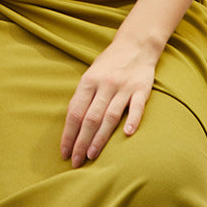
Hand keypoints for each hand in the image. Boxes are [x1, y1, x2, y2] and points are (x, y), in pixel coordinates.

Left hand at [60, 36, 156, 167]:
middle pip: (90, 118)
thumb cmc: (109, 63)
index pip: (75, 112)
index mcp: (88, 81)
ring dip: (100, 138)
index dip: (69, 134)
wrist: (135, 44)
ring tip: (92, 156)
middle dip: (81, 142)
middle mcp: (105, 84)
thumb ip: (82, 96)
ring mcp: (123, 87)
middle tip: (76, 162)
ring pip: (110, 117)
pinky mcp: (141, 89)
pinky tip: (127, 134)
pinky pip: (137, 107)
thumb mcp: (90, 74)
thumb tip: (70, 122)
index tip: (64, 152)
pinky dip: (132, 120)